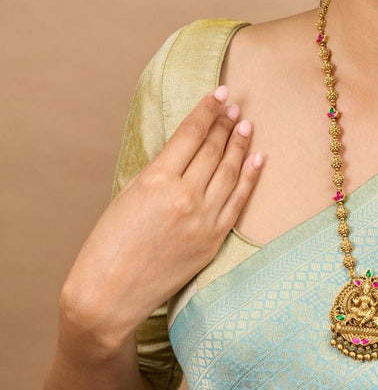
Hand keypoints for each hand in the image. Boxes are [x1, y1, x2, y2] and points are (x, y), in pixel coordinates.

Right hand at [60, 86, 262, 347]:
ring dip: (240, 144)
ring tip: (246, 125)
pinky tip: (257, 157)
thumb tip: (190, 148)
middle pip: (214, 149)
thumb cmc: (109, 243)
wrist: (108, 296)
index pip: (191, 134)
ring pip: (230, 170)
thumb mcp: (129, 194)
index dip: (208, 110)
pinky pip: (238, 201)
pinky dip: (250, 177)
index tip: (220, 92)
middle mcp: (184, 196)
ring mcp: (203, 218)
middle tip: (235, 106)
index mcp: (156, 180)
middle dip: (226, 124)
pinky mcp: (214, 239)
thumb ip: (161, 171)